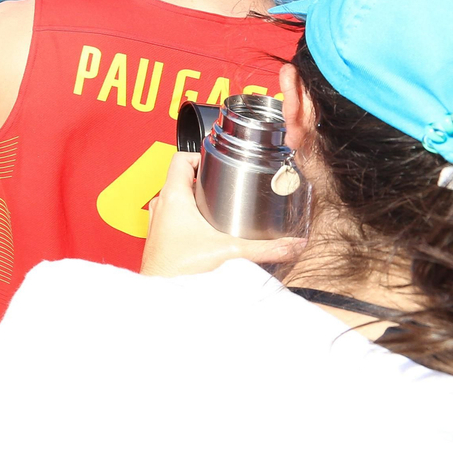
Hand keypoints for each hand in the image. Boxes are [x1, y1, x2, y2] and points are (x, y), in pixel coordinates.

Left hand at [141, 151, 304, 276]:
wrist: (163, 296)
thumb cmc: (179, 270)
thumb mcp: (231, 253)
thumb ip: (267, 248)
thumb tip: (294, 244)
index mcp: (173, 197)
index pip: (181, 158)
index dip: (201, 155)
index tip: (220, 163)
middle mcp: (161, 206)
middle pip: (181, 177)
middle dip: (205, 179)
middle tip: (227, 185)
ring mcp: (157, 222)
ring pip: (176, 198)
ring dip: (196, 198)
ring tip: (220, 205)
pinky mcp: (159, 237)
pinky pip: (173, 216)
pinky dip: (189, 216)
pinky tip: (208, 230)